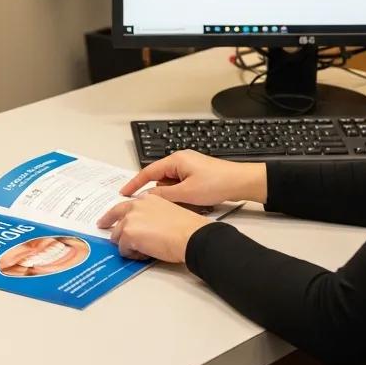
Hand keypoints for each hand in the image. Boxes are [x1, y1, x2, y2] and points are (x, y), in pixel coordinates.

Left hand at [97, 194, 210, 262]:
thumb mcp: (166, 211)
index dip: (113, 216)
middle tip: (111, 239)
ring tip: (142, 250)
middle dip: (114, 231)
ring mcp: (130, 219)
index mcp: (146, 198)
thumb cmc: (186, 227)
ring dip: (127, 245)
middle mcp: (136, 205)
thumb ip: (150, 215)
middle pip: (114, 218)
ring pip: (117, 236)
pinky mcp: (128, 233)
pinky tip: (144, 254)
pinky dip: (131, 255)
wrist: (190, 235)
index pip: (123, 206)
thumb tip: (142, 228)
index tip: (106, 220)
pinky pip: (123, 249)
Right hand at [120, 151, 265, 206]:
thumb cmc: (217, 183)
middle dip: (157, 192)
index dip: (134, 183)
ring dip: (171, 194)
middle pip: (160, 177)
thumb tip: (147, 196)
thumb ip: (164, 194)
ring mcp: (189, 167)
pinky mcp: (196, 174)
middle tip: (151, 205)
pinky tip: (188, 202)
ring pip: (171, 183)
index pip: (148, 171)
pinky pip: (181, 184)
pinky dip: (180, 194)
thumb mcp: (186, 193)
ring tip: (180, 204)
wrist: (241, 182)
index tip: (124, 192)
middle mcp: (181, 160)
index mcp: (176, 160)